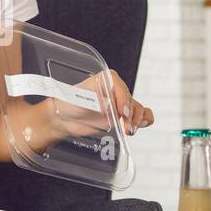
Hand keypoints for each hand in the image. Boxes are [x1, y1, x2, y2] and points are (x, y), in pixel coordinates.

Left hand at [26, 69, 153, 150]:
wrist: (64, 118)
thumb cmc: (69, 104)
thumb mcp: (80, 101)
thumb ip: (97, 103)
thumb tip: (111, 106)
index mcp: (107, 79)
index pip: (121, 88)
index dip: (123, 100)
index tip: (122, 113)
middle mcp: (116, 90)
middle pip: (131, 100)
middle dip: (131, 115)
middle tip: (126, 127)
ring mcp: (120, 103)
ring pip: (137, 109)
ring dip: (137, 120)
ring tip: (130, 130)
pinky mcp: (122, 116)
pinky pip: (140, 114)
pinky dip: (145, 118)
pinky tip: (145, 124)